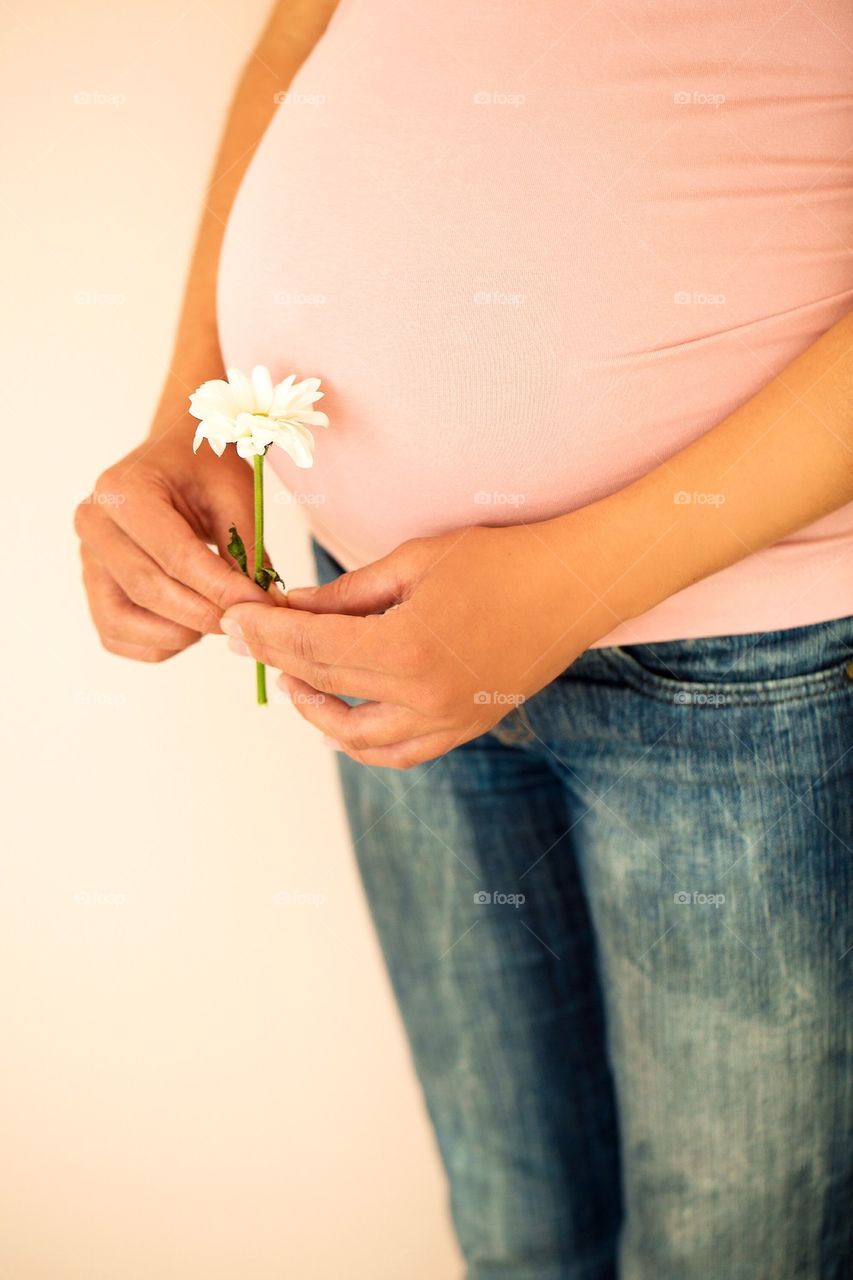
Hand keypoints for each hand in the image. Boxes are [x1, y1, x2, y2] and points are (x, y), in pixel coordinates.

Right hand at [75, 424, 273, 661]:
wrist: (173, 458)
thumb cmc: (204, 470)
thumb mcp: (235, 494)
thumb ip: (246, 548)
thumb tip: (260, 606)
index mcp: (124, 490)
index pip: (175, 555)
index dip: (220, 588)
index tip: (259, 605)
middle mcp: (94, 524)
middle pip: (148, 590)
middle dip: (203, 615)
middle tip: (245, 619)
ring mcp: (87, 558)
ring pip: (123, 622)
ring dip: (177, 635)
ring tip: (215, 619)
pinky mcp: (92, 586)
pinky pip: (115, 634)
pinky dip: (156, 644)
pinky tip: (190, 627)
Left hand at [221, 522, 611, 767]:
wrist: (576, 586)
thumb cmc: (501, 558)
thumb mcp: (415, 561)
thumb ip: (347, 594)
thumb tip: (288, 607)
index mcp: (407, 648)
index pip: (311, 648)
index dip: (264, 634)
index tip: (231, 621)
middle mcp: (425, 698)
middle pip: (326, 687)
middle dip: (277, 662)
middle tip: (244, 641)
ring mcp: (449, 722)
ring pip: (359, 740)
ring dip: (316, 713)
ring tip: (292, 680)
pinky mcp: (465, 728)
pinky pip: (400, 752)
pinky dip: (363, 742)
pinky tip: (340, 718)